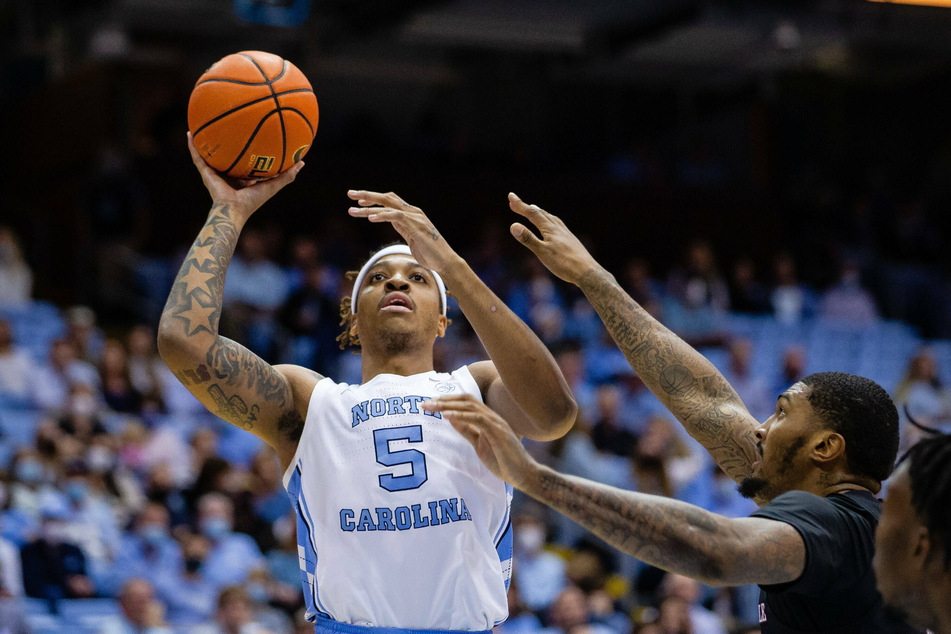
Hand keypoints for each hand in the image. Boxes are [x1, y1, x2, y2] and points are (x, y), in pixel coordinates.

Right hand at [187, 132, 303, 219]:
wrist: (233, 210)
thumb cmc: (253, 201)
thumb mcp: (273, 185)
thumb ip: (287, 175)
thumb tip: (302, 162)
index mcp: (243, 179)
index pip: (246, 162)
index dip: (249, 151)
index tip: (253, 136)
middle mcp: (228, 175)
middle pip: (227, 156)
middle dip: (228, 143)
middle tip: (229, 124)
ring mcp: (215, 173)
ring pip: (210, 154)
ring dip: (206, 142)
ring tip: (204, 125)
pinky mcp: (205, 173)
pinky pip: (197, 156)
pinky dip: (193, 146)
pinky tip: (190, 132)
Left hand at [347, 190, 456, 272]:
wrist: (445, 262)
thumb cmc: (430, 254)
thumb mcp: (412, 238)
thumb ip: (403, 228)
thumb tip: (392, 222)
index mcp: (410, 215)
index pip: (389, 201)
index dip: (373, 199)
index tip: (358, 200)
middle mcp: (413, 212)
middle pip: (387, 198)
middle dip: (367, 195)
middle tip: (350, 193)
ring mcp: (415, 218)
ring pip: (388, 206)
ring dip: (368, 208)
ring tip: (353, 210)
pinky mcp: (416, 226)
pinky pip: (396, 217)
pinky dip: (382, 215)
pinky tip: (370, 218)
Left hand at [423, 394, 537, 489]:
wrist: (524, 475)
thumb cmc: (504, 461)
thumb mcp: (480, 445)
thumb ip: (468, 431)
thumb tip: (451, 419)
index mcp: (488, 419)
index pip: (466, 402)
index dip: (447, 400)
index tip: (430, 404)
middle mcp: (492, 417)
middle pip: (466, 400)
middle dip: (444, 400)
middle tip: (424, 404)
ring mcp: (497, 423)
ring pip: (470, 407)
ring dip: (448, 406)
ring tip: (431, 407)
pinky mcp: (499, 433)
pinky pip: (478, 419)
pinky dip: (461, 416)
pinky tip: (447, 416)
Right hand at [508, 193, 598, 285]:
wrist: (587, 272)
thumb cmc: (564, 264)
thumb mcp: (542, 252)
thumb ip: (528, 238)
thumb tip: (513, 225)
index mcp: (550, 229)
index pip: (532, 213)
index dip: (520, 205)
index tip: (510, 196)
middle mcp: (558, 228)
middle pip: (540, 213)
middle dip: (526, 207)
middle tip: (515, 201)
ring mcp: (566, 233)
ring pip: (550, 218)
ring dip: (539, 212)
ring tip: (533, 209)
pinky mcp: (571, 240)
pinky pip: (558, 225)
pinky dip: (550, 220)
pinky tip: (553, 226)